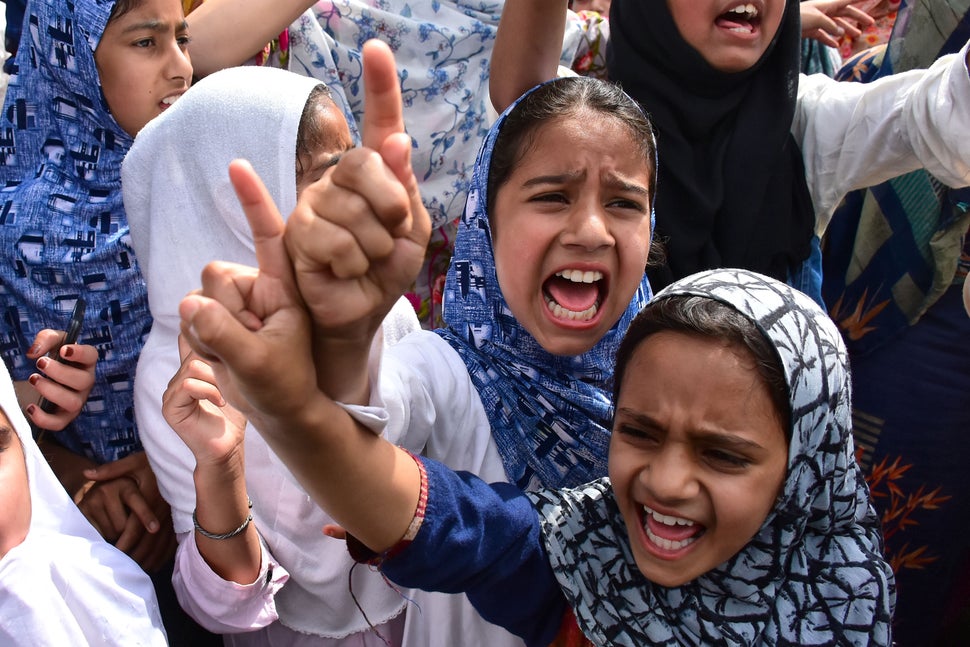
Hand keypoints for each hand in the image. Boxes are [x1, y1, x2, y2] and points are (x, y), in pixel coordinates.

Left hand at [23, 330, 96, 430]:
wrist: (42, 379)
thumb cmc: (52, 358)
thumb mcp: (49, 342)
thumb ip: (45, 339)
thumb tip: (35, 353)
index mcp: (85, 362)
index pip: (92, 356)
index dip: (80, 353)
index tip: (63, 350)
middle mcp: (85, 383)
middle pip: (83, 381)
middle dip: (60, 372)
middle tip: (40, 363)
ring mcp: (77, 401)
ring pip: (73, 402)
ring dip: (52, 391)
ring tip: (33, 379)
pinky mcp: (64, 417)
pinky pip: (59, 423)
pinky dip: (44, 418)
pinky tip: (30, 407)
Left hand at [80, 451, 176, 571]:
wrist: (179, 460)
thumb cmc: (152, 462)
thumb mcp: (132, 462)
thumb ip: (110, 470)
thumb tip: (87, 474)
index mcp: (150, 496)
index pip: (135, 525)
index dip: (124, 541)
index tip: (113, 553)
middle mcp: (163, 509)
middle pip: (148, 540)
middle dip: (134, 556)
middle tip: (120, 567)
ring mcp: (172, 515)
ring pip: (160, 544)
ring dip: (147, 559)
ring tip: (133, 571)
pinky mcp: (177, 519)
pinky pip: (170, 543)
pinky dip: (161, 556)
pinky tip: (152, 566)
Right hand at [162, 335, 247, 468]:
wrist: (229, 447)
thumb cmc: (237, 414)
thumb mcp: (237, 377)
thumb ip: (229, 356)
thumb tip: (231, 329)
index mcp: (191, 368)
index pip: (191, 338)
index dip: (210, 338)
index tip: (232, 347)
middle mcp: (178, 376)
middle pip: (197, 350)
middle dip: (220, 363)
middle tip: (235, 380)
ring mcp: (171, 391)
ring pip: (192, 367)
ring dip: (217, 380)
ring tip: (228, 395)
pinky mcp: (170, 407)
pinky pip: (187, 385)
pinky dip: (209, 392)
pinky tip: (222, 403)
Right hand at [179, 157, 318, 433]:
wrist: (280, 411)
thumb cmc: (286, 385)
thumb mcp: (259, 363)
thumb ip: (225, 333)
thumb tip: (190, 302)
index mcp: (281, 286)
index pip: (268, 236)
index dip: (252, 201)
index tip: (238, 165)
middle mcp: (255, 287)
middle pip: (214, 274)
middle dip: (223, 312)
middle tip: (250, 342)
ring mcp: (234, 305)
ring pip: (196, 299)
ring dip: (211, 333)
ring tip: (242, 355)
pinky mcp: (215, 321)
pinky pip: (188, 321)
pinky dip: (201, 345)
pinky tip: (224, 360)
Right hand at [284, 39, 430, 343]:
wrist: (362, 311)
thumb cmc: (386, 269)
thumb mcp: (412, 231)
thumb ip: (405, 189)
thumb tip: (396, 141)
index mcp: (375, 174)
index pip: (378, 124)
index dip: (380, 87)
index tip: (376, 49)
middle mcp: (339, 179)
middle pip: (366, 164)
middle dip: (392, 207)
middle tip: (390, 235)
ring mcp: (314, 202)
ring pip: (354, 211)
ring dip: (374, 247)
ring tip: (366, 260)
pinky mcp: (296, 232)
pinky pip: (335, 241)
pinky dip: (353, 264)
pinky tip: (345, 271)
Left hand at [800, 0, 874, 48]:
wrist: (779, 27)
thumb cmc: (797, 18)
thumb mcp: (817, 19)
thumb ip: (830, 25)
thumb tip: (841, 32)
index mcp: (827, 4)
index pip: (847, 0)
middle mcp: (823, 11)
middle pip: (844, 13)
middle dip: (857, 18)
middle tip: (870, 24)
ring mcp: (816, 21)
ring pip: (835, 25)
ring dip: (845, 29)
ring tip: (856, 36)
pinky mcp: (809, 31)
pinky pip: (823, 35)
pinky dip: (830, 40)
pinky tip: (836, 45)